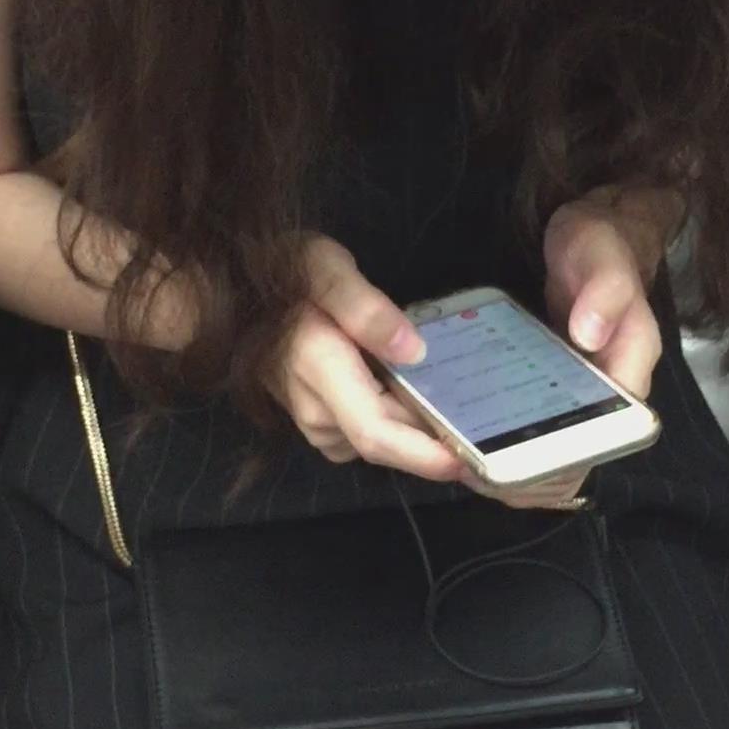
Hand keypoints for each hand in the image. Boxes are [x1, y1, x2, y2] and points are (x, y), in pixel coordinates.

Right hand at [262, 237, 464, 481]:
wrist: (239, 291)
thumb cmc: (285, 270)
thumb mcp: (324, 267)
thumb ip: (364, 307)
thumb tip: (413, 350)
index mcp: (318, 370)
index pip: (374, 431)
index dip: (421, 453)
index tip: (465, 460)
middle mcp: (315, 409)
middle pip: (385, 445)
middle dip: (434, 447)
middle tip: (489, 434)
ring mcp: (314, 422)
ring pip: (379, 444)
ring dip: (418, 435)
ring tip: (463, 413)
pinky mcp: (321, 423)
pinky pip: (369, 435)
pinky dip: (400, 425)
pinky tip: (423, 401)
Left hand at [467, 187, 671, 513]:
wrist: (590, 241)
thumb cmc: (600, 247)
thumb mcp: (601, 255)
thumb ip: (604, 291)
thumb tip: (589, 335)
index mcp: (629, 367)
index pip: (608, 436)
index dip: (567, 460)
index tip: (520, 464)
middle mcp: (609, 394)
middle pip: (577, 462)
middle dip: (529, 477)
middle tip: (475, 469)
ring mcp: (580, 398)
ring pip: (553, 460)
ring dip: (513, 473)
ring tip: (464, 465)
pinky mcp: (554, 395)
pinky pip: (533, 437)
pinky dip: (504, 449)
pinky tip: (466, 444)